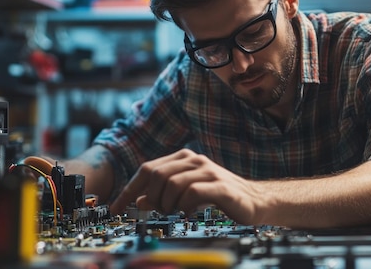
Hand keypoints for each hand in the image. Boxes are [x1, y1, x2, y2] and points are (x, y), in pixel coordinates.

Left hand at [109, 149, 265, 224]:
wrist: (254, 200)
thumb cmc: (219, 196)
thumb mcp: (185, 194)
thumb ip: (163, 194)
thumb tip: (138, 200)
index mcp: (183, 159)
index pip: (147, 169)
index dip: (128, 190)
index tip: (115, 208)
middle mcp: (194, 160)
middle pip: (156, 175)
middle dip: (150, 198)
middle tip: (158, 211)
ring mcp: (208, 171)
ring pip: (171, 184)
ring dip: (167, 204)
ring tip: (175, 212)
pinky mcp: (220, 186)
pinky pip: (191, 193)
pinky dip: (184, 206)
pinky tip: (189, 212)